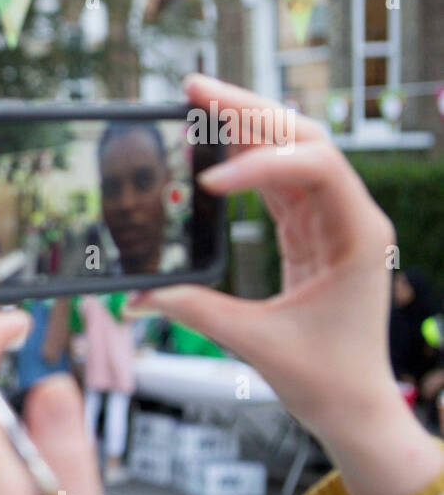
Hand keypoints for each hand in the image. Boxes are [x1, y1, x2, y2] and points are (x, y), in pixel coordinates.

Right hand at [131, 74, 440, 494]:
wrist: (356, 405)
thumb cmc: (327, 378)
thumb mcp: (256, 343)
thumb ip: (195, 312)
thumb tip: (137, 297)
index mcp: (357, 235)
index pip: (315, 168)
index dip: (261, 165)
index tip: (209, 188)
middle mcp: (350, 215)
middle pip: (303, 138)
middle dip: (247, 110)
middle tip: (195, 89)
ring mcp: (330, 220)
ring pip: (289, 150)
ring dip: (243, 122)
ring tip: (196, 99)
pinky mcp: (308, 231)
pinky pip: (276, 178)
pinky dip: (243, 156)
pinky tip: (211, 139)